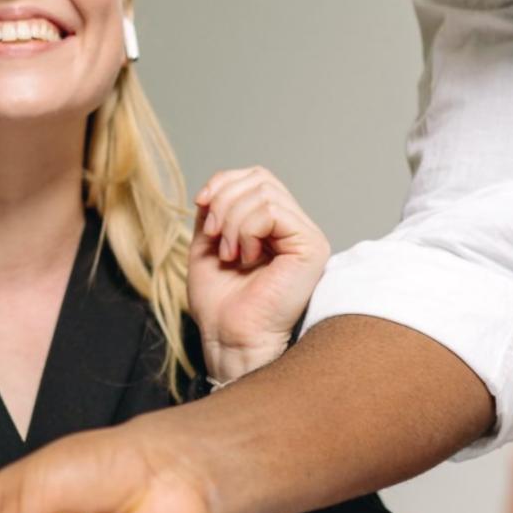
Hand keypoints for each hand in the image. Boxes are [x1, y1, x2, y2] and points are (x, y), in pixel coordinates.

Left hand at [189, 167, 330, 381]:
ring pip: (264, 193)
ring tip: (230, 255)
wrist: (228, 335)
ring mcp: (306, 236)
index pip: (256, 177)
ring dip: (232, 221)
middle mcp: (295, 228)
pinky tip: (245, 258)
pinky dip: (246, 230)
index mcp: (275, 226)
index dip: (224, 183)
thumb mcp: (209, 242)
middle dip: (224, 202)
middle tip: (215, 238)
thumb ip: (216, 209)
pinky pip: (272, 212)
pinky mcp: (311, 247)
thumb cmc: (220, 302)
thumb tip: (216, 185)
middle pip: (260, 178)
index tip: (201, 206)